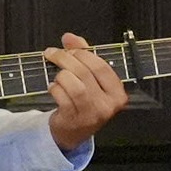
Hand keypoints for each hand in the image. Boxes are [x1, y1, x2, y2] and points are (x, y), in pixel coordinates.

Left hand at [45, 32, 129, 150]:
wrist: (73, 132)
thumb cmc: (84, 102)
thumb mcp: (90, 80)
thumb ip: (83, 56)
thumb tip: (69, 37)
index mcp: (117, 93)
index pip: (101, 66)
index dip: (82, 53)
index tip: (67, 48)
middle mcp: (107, 104)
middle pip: (84, 72)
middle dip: (65, 58)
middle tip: (52, 54)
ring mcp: (91, 114)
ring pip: (72, 83)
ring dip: (60, 76)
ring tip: (58, 78)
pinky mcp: (74, 119)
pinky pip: (61, 95)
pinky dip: (54, 88)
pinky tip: (54, 90)